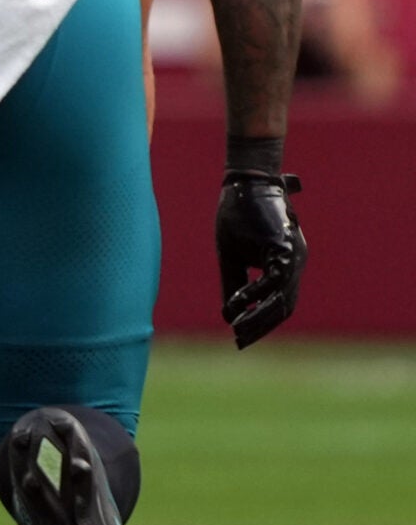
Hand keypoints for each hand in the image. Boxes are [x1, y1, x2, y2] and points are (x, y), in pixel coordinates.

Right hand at [215, 172, 305, 348]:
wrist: (244, 183)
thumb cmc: (238, 216)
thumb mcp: (231, 256)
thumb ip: (234, 284)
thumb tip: (229, 314)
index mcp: (286, 265)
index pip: (279, 304)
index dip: (261, 323)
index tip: (240, 338)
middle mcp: (296, 263)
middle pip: (285, 307)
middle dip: (261, 326)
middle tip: (240, 341)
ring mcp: (294, 256)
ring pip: (283, 298)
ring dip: (260, 317)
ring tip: (238, 329)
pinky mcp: (286, 247)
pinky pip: (273, 279)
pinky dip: (255, 294)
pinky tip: (238, 303)